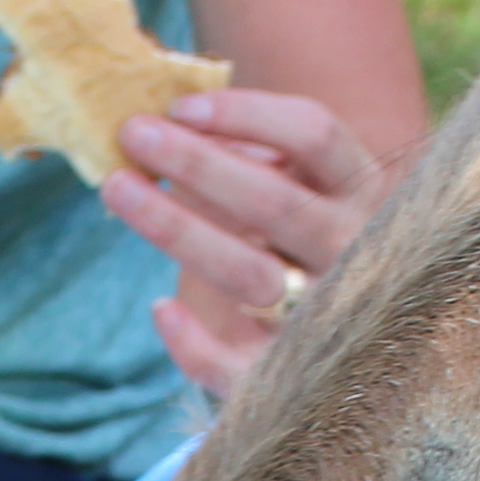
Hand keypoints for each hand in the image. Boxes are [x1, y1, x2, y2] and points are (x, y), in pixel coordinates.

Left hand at [109, 88, 385, 400]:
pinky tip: (161, 311)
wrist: (358, 341)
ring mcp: (332, 312)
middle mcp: (357, 247)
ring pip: (251, 275)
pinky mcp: (298, 373)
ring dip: (179, 231)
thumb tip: (169, 125)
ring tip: (119, 190)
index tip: (179, 107)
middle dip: (196, 162)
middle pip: (275, 200)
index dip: (246, 114)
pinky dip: (196, 344)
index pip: (314, 135)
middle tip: (132, 134)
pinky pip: (242, 366)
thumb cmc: (299, 237)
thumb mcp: (293, 185)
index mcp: (361, 188)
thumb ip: (247, 157)